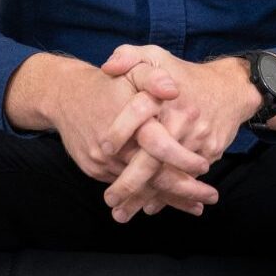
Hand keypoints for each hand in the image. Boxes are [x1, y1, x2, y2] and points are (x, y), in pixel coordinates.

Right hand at [4, 53, 207, 186]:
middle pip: (152, 175)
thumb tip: (173, 90)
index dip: (183, 159)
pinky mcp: (93, 170)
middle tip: (210, 198)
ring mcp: (102, 161)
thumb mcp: (134, 69)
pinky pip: (123, 187)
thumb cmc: (109, 82)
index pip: (160, 146)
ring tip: (196, 207)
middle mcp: (114, 146)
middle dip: (183, 189)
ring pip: (139, 186)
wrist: (65, 95)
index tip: (205, 167)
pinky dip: (144, 196)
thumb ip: (154, 77)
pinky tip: (165, 202)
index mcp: (130, 120)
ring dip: (167, 198)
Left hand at [99, 45, 262, 220]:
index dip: (120, 131)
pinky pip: (186, 177)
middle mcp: (182, 117)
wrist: (230, 88)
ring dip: (147, 197)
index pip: (139, 113)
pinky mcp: (210, 152)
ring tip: (123, 212)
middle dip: (131, 182)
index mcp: (165, 94)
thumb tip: (107, 68)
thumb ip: (128, 56)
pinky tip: (150, 206)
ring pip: (169, 174)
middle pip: (154, 156)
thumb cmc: (184, 73)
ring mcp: (198, 138)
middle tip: (110, 199)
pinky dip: (169, 195)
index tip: (102, 148)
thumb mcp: (155, 56)